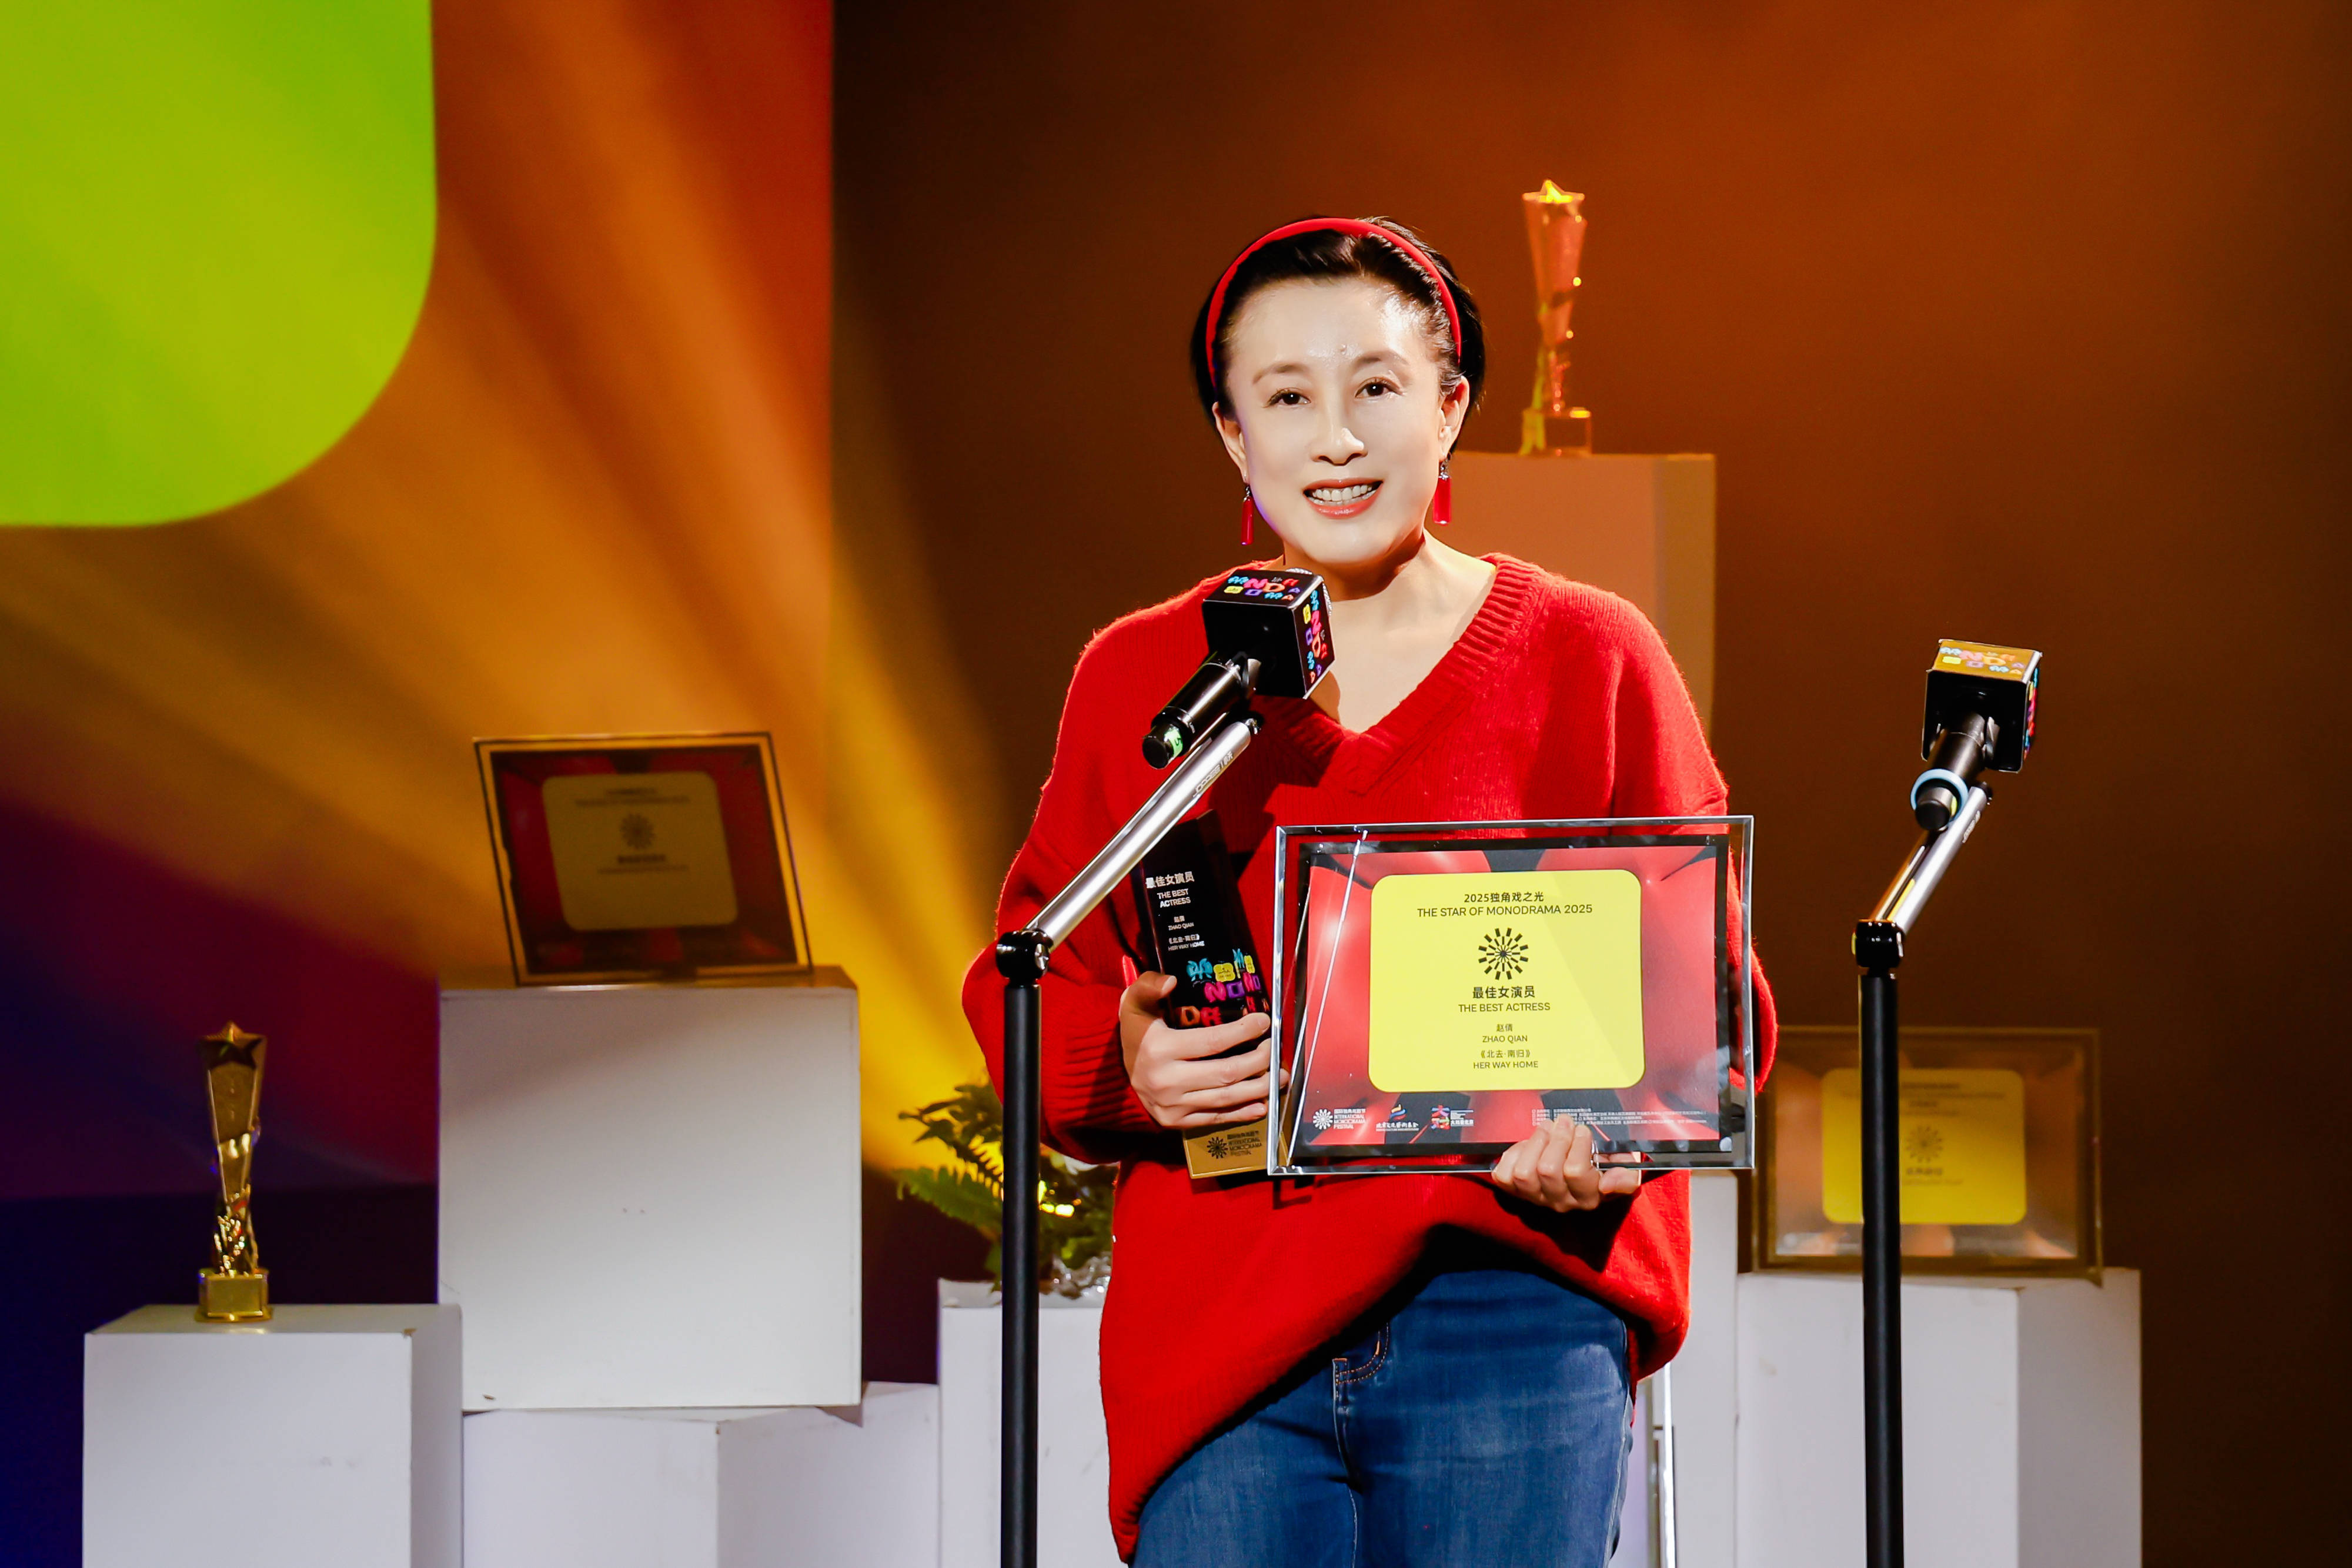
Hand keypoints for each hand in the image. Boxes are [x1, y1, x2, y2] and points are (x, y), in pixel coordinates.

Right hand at [1118, 972, 1280, 1129]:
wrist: (1112, 1074)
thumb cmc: (1136, 1032)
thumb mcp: (1134, 1002)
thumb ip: (1150, 985)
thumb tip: (1172, 981)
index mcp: (1159, 1049)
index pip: (1212, 1041)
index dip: (1243, 1032)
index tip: (1264, 1022)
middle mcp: (1166, 1081)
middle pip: (1225, 1073)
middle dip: (1259, 1062)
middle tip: (1275, 1050)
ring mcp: (1171, 1105)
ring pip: (1225, 1099)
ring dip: (1259, 1089)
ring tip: (1279, 1077)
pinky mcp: (1175, 1122)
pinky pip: (1215, 1118)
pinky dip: (1241, 1113)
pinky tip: (1262, 1104)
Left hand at [1489, 1116, 1642, 1211]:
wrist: (1577, 1170)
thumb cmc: (1601, 1164)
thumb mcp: (1623, 1168)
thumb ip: (1625, 1176)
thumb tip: (1608, 1183)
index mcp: (1588, 1197)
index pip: (1576, 1172)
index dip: (1578, 1144)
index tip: (1582, 1129)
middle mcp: (1561, 1203)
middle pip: (1548, 1170)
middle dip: (1555, 1138)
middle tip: (1562, 1122)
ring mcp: (1536, 1199)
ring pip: (1525, 1172)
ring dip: (1534, 1143)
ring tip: (1545, 1129)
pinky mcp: (1515, 1192)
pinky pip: (1505, 1176)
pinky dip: (1512, 1156)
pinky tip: (1526, 1146)